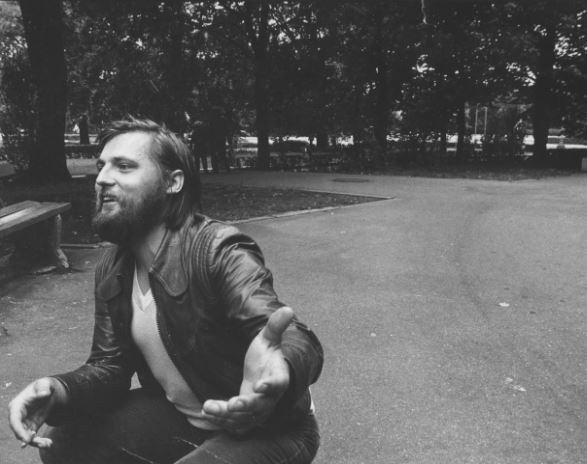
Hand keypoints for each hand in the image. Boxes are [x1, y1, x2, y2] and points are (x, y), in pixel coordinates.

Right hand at [8, 377, 66, 448]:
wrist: (48, 391)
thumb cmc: (43, 386)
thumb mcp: (44, 384)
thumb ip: (43, 388)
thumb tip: (44, 394)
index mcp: (16, 406)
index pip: (14, 420)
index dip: (18, 430)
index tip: (25, 439)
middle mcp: (18, 416)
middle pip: (19, 431)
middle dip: (27, 439)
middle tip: (39, 442)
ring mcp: (24, 423)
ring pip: (26, 436)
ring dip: (35, 442)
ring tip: (47, 444)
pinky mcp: (31, 427)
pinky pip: (33, 437)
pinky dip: (39, 441)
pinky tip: (49, 443)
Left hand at [202, 306, 293, 433]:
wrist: (264, 374)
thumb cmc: (267, 355)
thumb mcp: (269, 339)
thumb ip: (276, 326)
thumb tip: (288, 309)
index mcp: (278, 378)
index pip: (278, 383)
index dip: (270, 385)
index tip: (261, 385)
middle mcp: (270, 398)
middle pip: (261, 406)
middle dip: (246, 406)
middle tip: (232, 405)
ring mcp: (258, 410)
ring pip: (244, 418)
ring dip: (226, 415)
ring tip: (209, 407)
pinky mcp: (246, 416)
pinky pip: (235, 424)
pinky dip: (221, 420)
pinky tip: (207, 410)